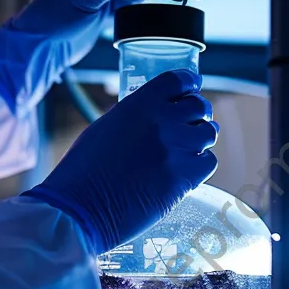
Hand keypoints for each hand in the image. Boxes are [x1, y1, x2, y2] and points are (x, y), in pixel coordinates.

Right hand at [23, 69, 217, 254]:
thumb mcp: (104, 129)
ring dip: (200, 140)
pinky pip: (208, 162)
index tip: (191, 88)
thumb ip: (133, 117)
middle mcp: (163, 121)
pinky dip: (200, 165)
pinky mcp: (183, 178)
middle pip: (199, 107)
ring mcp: (176, 149)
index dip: (189, 84)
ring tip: (187, 150)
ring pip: (208, 134)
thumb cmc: (82, 171)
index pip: (179, 80)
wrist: (79, 209)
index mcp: (140, 104)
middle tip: (191, 125)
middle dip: (198, 114)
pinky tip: (186, 171)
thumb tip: (153, 118)